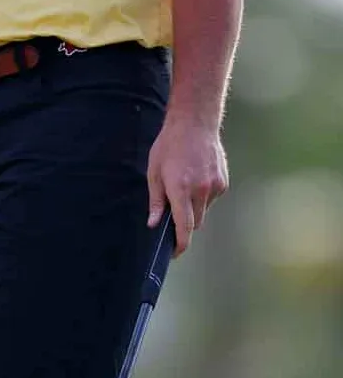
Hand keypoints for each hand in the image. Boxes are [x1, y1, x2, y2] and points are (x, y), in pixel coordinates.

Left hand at [146, 116, 227, 257]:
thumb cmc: (168, 146)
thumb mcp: (154, 172)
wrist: (194, 125)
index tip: (175, 252)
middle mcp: (201, 191)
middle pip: (195, 222)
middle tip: (173, 214)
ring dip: (193, 208)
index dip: (180, 243)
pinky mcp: (223, 183)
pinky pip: (212, 199)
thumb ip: (156, 200)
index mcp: (180, 189)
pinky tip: (194, 179)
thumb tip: (154, 223)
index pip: (184, 226)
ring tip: (183, 187)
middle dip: (184, 224)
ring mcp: (215, 187)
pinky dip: (202, 197)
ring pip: (204, 211)